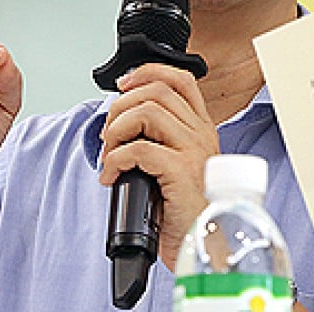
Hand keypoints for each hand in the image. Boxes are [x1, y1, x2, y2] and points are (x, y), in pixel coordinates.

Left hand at [98, 63, 218, 270]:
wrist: (205, 241)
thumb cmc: (186, 209)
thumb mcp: (178, 165)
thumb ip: (162, 141)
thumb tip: (123, 124)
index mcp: (202, 128)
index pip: (181, 79)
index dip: (148, 72)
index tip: (123, 85)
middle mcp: (201, 133)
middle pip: (156, 92)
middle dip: (120, 107)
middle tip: (109, 135)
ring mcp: (194, 150)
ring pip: (146, 113)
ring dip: (116, 131)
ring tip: (110, 155)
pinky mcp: (181, 170)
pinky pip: (138, 149)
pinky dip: (115, 160)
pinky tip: (111, 176)